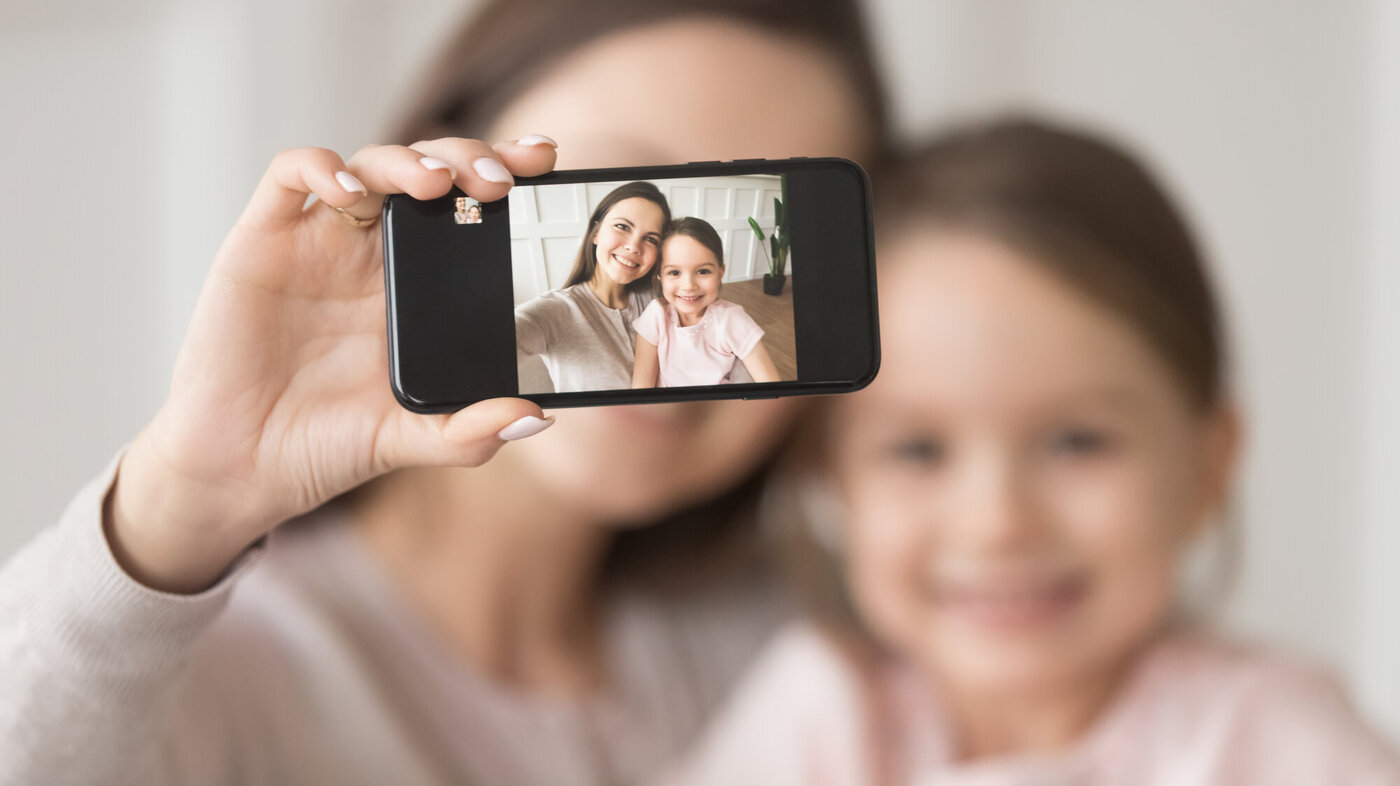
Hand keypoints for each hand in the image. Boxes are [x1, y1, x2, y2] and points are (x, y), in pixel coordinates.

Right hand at [107, 137, 558, 592]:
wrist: (245, 468)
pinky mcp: (263, 240)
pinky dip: (320, 168)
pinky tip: (349, 193)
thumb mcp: (411, 439)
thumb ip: (471, 432)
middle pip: (428, 171)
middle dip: (469, 158)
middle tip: (499, 181)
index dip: (505, 173)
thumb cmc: (327, 444)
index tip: (545, 164)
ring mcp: (320, 240)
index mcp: (419, 284)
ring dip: (407, 161)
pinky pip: (289, 176)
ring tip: (437, 184)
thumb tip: (535, 418)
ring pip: (370, 164)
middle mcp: (374, 252)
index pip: (469, 208)